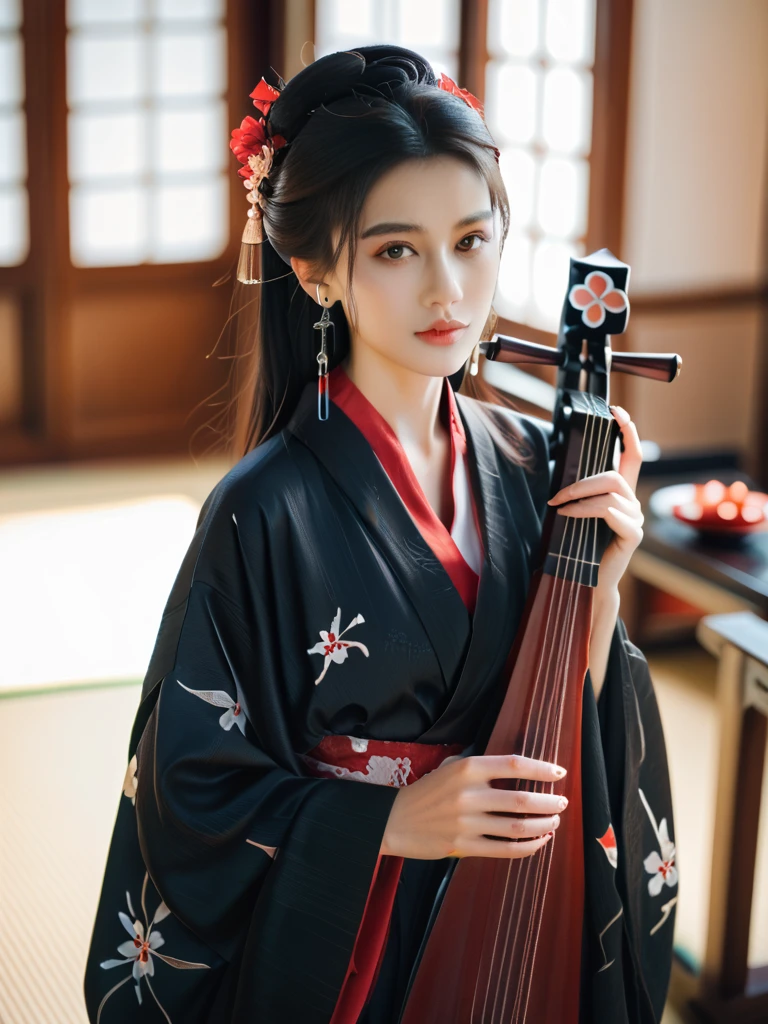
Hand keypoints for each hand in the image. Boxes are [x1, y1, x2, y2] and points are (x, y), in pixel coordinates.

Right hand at [380, 754, 568, 859]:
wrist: (395, 819)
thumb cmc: (427, 791)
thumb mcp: (450, 767)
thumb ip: (480, 767)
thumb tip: (518, 769)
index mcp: (467, 769)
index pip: (513, 764)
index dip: (541, 768)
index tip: (559, 772)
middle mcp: (468, 794)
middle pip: (521, 799)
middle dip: (550, 802)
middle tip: (562, 803)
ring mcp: (466, 823)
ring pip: (517, 827)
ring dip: (543, 826)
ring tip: (554, 822)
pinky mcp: (463, 847)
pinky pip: (504, 850)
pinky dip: (528, 848)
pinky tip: (539, 842)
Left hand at [546, 405, 643, 592]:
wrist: (587, 582)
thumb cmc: (579, 547)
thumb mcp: (578, 513)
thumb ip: (579, 492)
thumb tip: (561, 470)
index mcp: (621, 495)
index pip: (631, 456)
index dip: (627, 431)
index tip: (616, 410)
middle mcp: (632, 504)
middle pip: (614, 475)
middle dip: (582, 481)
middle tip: (557, 494)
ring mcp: (635, 519)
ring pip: (610, 491)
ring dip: (579, 495)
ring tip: (560, 506)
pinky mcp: (632, 535)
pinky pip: (609, 511)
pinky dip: (585, 510)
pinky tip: (568, 516)